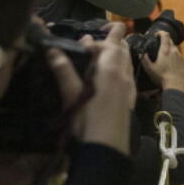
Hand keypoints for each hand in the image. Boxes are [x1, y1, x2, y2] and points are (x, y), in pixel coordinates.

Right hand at [49, 23, 135, 153]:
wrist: (107, 147)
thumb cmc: (87, 120)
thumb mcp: (71, 95)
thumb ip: (63, 70)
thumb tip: (52, 49)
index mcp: (110, 68)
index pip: (111, 41)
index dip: (97, 37)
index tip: (82, 42)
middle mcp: (124, 73)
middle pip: (123, 47)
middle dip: (110, 40)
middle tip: (92, 46)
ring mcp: (130, 85)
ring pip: (128, 60)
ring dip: (116, 53)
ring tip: (100, 57)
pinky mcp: (131, 97)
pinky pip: (129, 74)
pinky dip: (120, 67)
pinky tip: (110, 77)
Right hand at [139, 31, 183, 90]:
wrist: (175, 85)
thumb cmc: (161, 77)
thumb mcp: (149, 69)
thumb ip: (144, 59)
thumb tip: (141, 53)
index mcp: (165, 50)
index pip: (165, 35)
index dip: (161, 33)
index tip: (156, 35)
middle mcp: (174, 51)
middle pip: (170, 40)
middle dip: (164, 40)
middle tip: (158, 44)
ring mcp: (180, 56)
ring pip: (175, 48)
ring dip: (169, 47)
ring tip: (163, 53)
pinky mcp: (183, 62)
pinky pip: (178, 55)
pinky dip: (173, 55)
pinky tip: (170, 62)